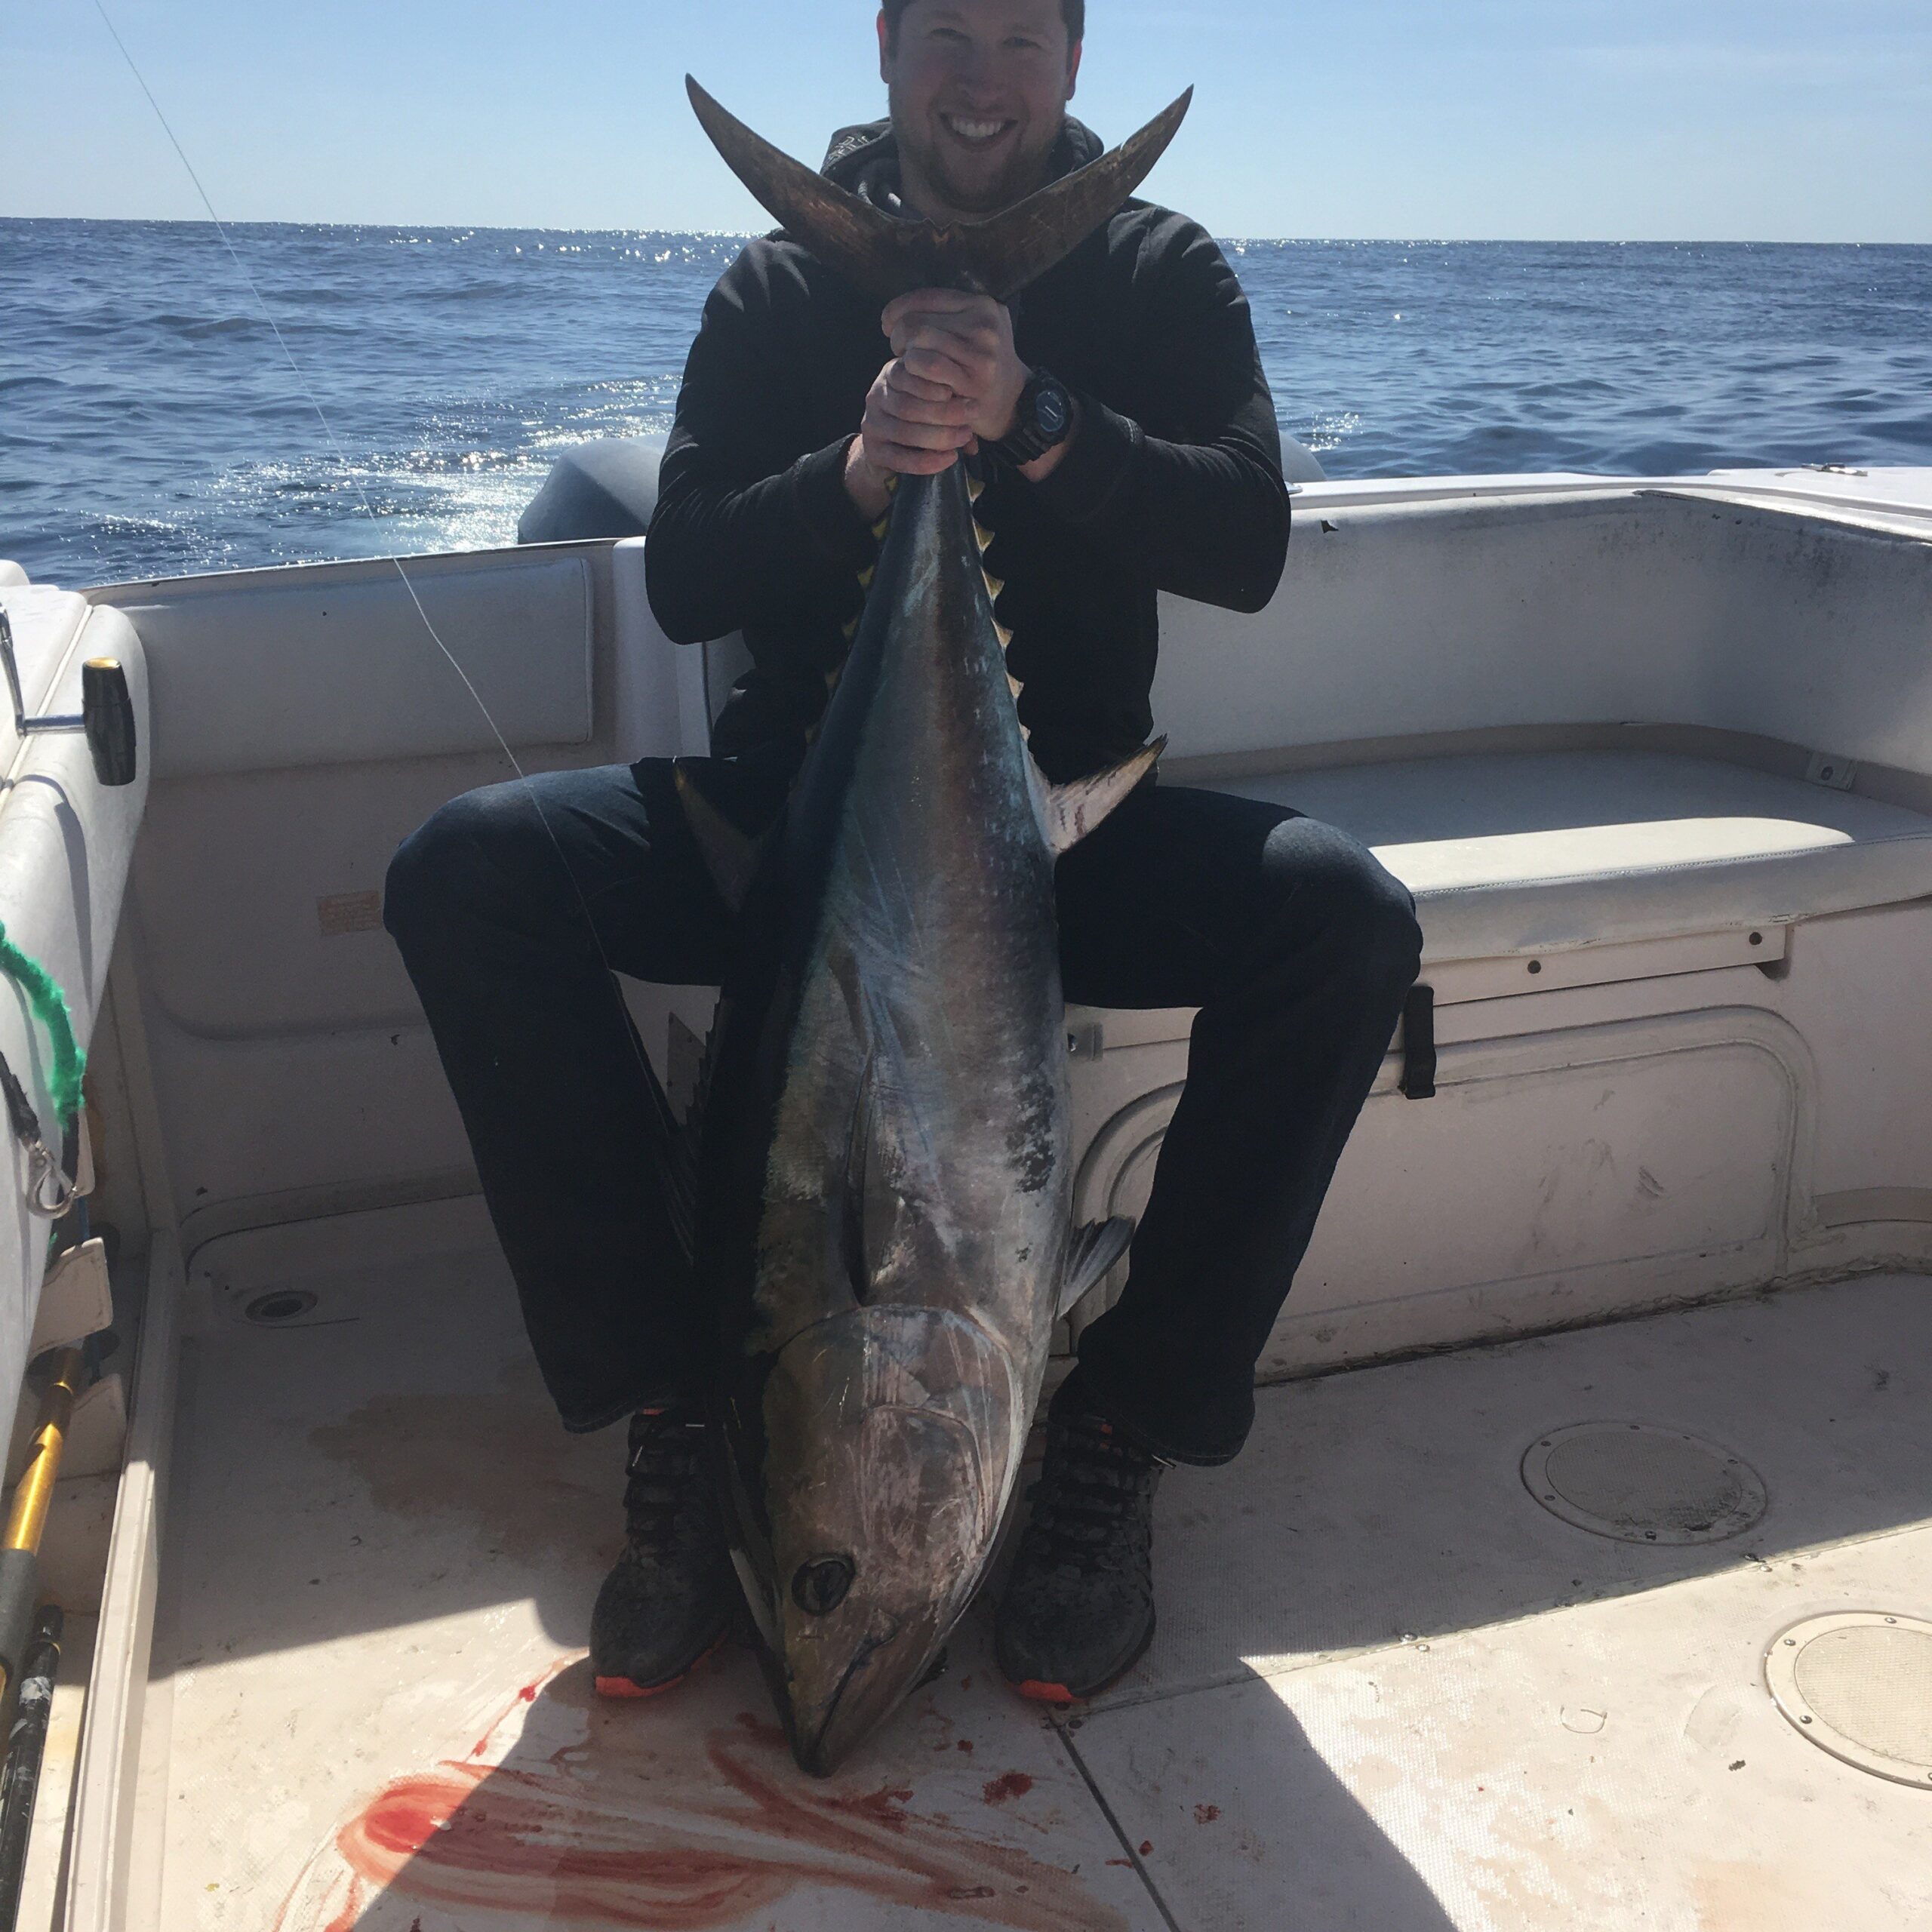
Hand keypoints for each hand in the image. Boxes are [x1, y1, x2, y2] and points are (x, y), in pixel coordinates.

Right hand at [845, 355, 978, 517]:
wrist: (892, 448)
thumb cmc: (923, 416)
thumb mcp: (936, 398)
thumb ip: (952, 398)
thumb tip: (978, 409)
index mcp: (893, 373)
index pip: (909, 374)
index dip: (935, 385)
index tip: (962, 395)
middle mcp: (877, 395)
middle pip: (908, 406)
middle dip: (944, 415)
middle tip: (971, 420)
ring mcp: (871, 423)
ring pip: (905, 432)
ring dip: (939, 437)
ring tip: (964, 437)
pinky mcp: (872, 450)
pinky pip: (900, 459)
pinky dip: (927, 462)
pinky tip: (949, 459)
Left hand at [882, 289, 1029, 446]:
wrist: (1014, 400)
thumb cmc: (983, 362)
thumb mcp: (978, 326)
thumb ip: (949, 312)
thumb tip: (900, 311)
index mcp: (982, 305)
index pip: (925, 297)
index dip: (897, 310)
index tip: (888, 325)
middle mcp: (984, 325)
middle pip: (917, 321)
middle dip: (898, 336)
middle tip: (899, 350)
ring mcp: (980, 353)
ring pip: (919, 341)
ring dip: (904, 355)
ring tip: (908, 364)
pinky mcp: (972, 380)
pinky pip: (927, 366)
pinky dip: (913, 372)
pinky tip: (916, 379)